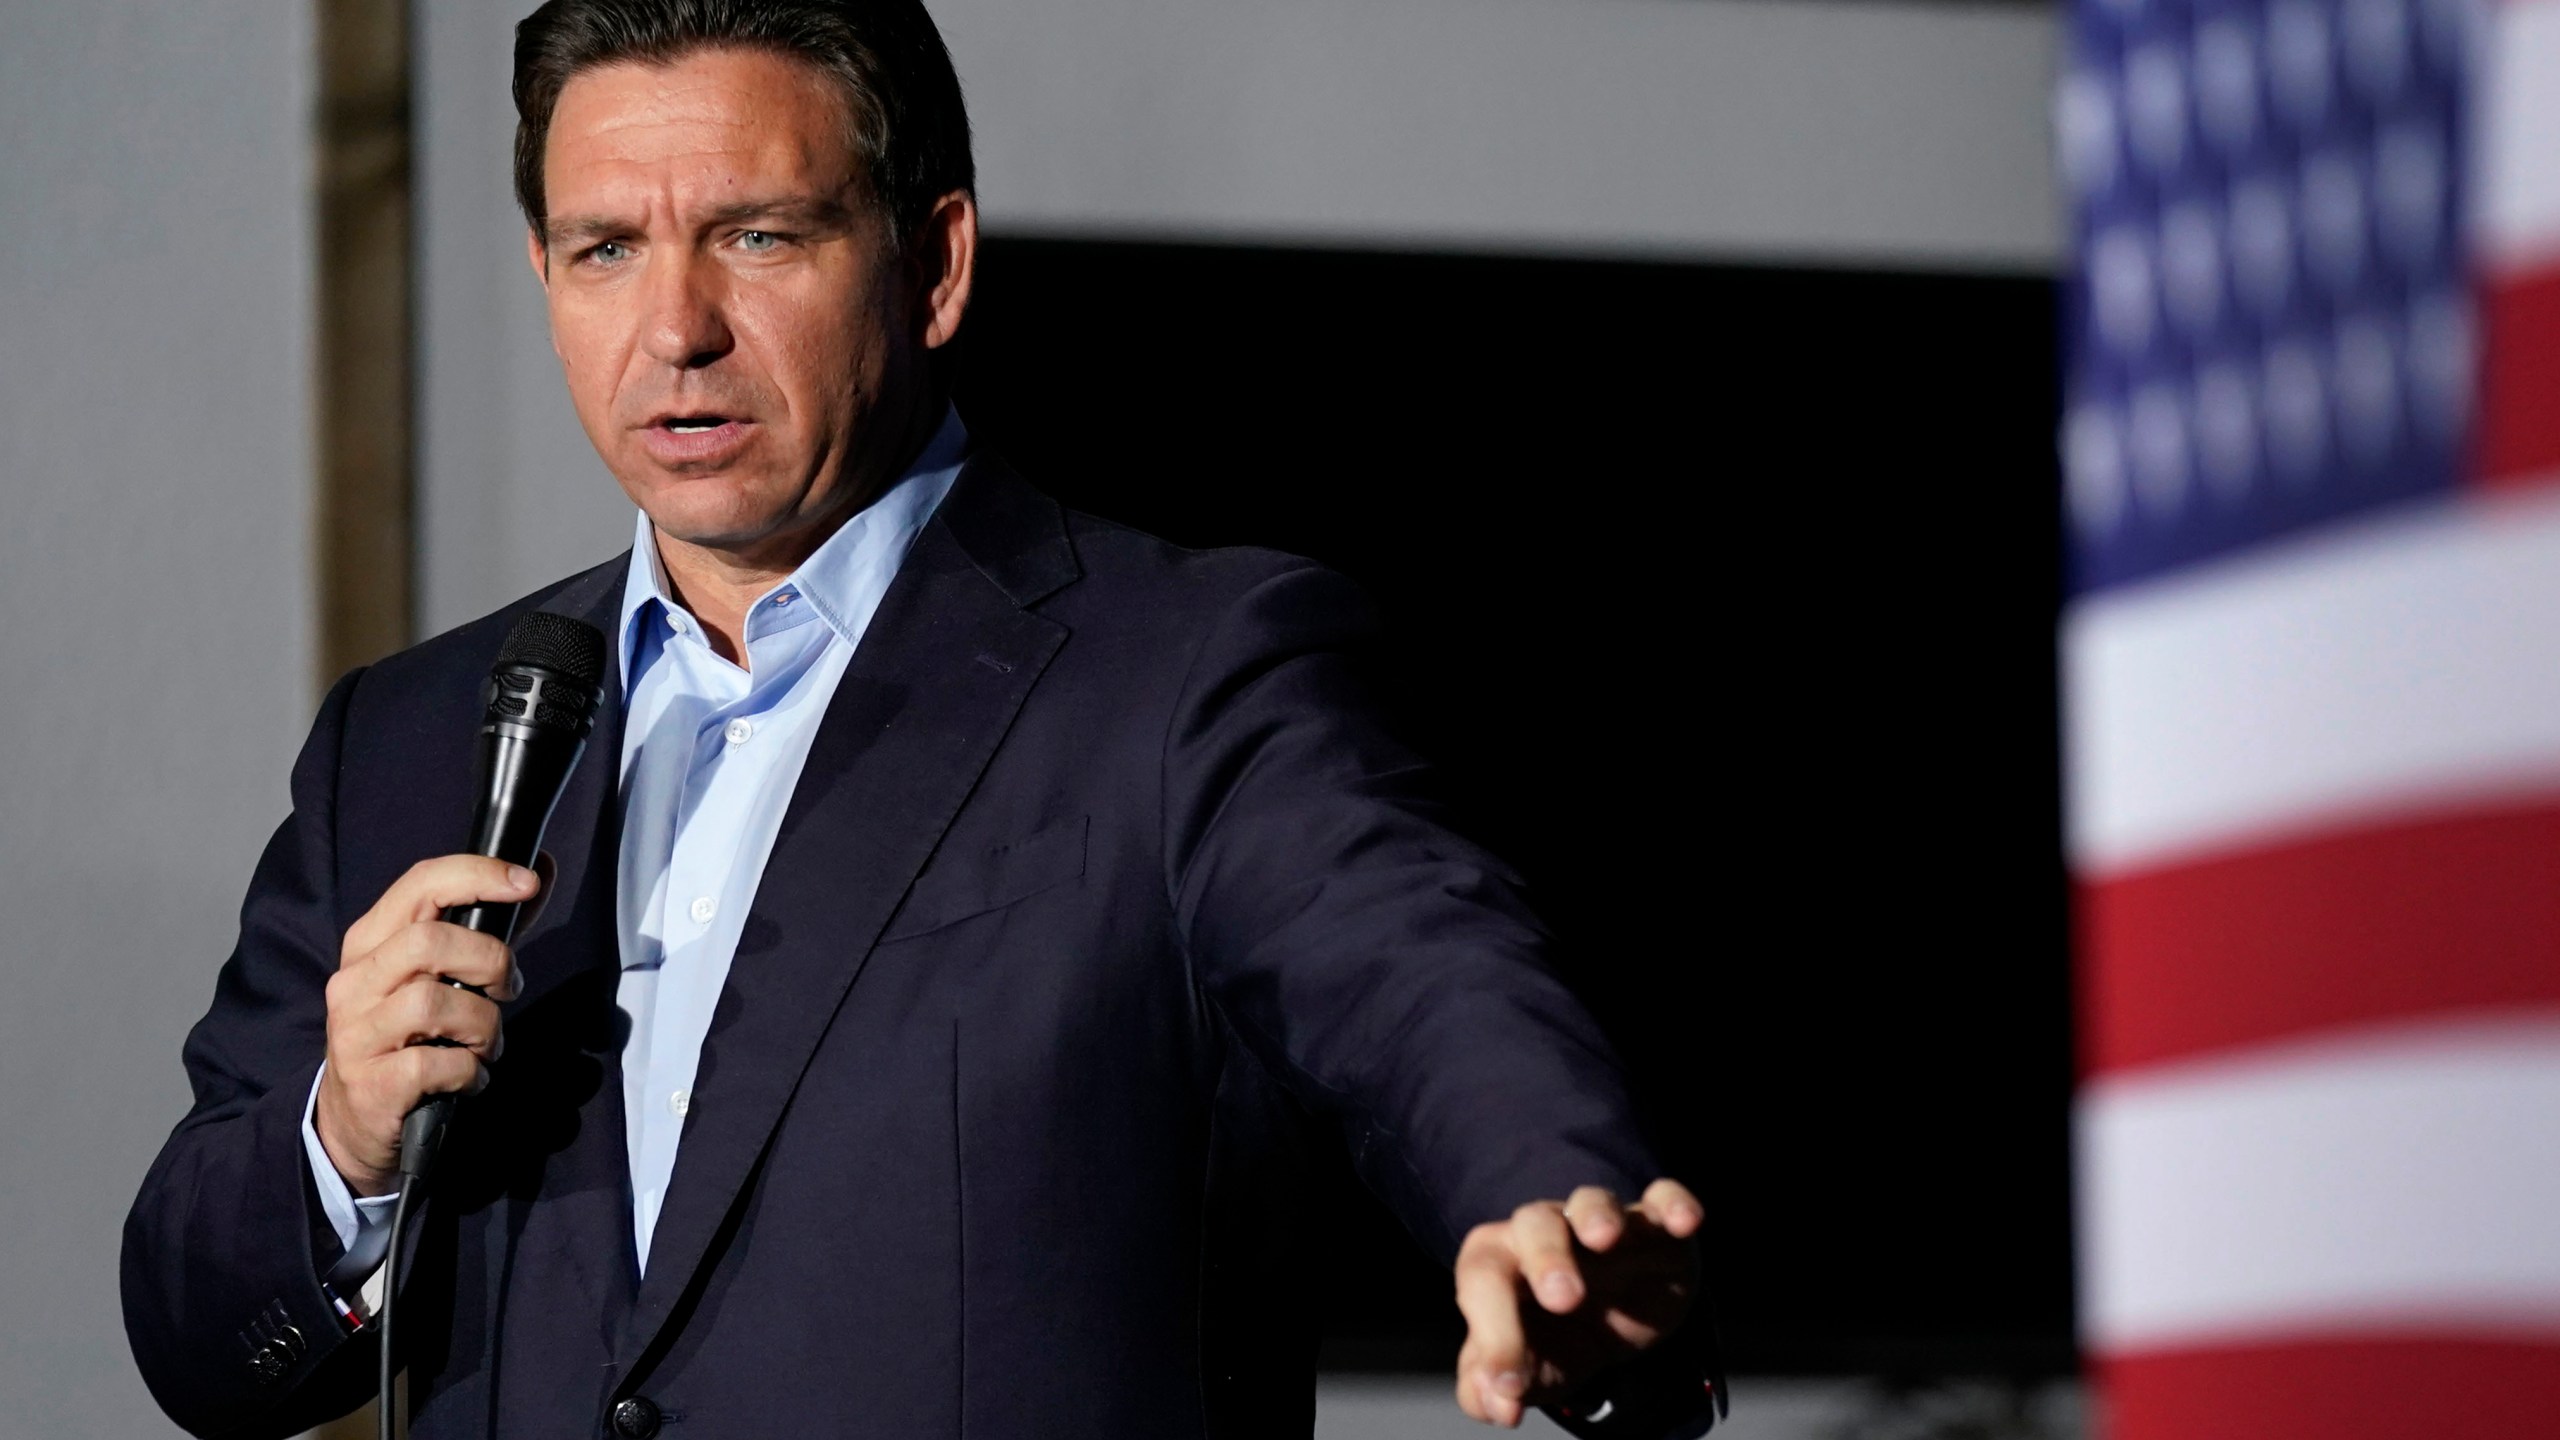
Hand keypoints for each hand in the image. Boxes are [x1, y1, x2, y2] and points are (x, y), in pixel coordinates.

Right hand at [313, 856, 542, 1195]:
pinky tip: (468, 1078)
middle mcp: (355, 981)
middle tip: (506, 990)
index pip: (420, 884)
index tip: (527, 883)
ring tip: (484, 1044)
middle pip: (430, 942)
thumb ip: (487, 929)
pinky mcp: (372, 1083)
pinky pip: (438, 1064)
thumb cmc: (409, 1037)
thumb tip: (536, 874)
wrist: (354, 1121)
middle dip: (491, 962)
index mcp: (370, 943)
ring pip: (435, 1003)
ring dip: (483, 1025)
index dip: (478, 874)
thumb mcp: (438, 977)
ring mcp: (357, 1033)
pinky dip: (470, 1071)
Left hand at [1452, 1178, 1703, 1428]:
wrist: (1614, 1321)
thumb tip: (1493, 1403)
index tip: (1510, 1386)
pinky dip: (1672, 1203)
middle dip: (1546, 1255)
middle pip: (1534, 1223)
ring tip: (1605, 1238)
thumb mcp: (1528, 1367)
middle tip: (1562, 1299)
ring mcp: (1603, 1225)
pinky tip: (1684, 1222)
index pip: (1484, 1281)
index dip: (1493, 1335)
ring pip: (1592, 1202)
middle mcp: (1547, 1234)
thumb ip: (1492, 1383)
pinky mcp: (1656, 1228)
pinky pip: (1663, 1199)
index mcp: (1502, 1264)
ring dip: (1597, 1214)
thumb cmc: (1558, 1336)